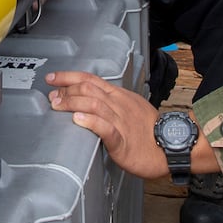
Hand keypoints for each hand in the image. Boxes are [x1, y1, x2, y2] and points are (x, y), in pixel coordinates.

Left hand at [46, 70, 168, 179]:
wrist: (171, 146)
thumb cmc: (150, 130)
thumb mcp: (131, 107)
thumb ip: (110, 103)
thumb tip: (88, 101)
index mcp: (119, 96)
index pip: (91, 80)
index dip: (69, 77)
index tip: (52, 78)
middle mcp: (118, 105)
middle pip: (88, 89)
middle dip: (66, 90)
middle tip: (52, 96)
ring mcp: (121, 121)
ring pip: (94, 105)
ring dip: (72, 102)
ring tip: (57, 104)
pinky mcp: (122, 141)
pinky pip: (106, 128)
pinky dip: (91, 122)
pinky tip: (78, 120)